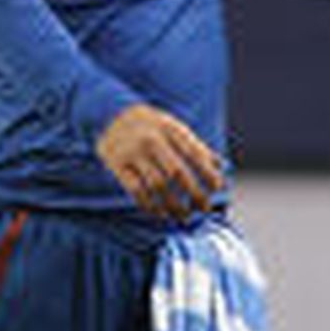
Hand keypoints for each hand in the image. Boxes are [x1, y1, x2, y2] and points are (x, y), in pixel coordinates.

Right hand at [97, 104, 223, 221]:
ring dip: (173, 205)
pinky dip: (149, 205)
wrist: (109, 114)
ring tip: (182, 215)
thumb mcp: (173, 127)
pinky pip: (136, 190)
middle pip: (177, 172)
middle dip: (194, 194)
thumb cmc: (150, 125)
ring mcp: (133, 153)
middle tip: (203, 208)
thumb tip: (220, 166)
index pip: (194, 153)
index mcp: (169, 129)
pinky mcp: (117, 165)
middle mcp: (152, 140)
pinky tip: (159, 213)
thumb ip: (195, 145)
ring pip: (157, 185)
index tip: (216, 188)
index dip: (207, 173)